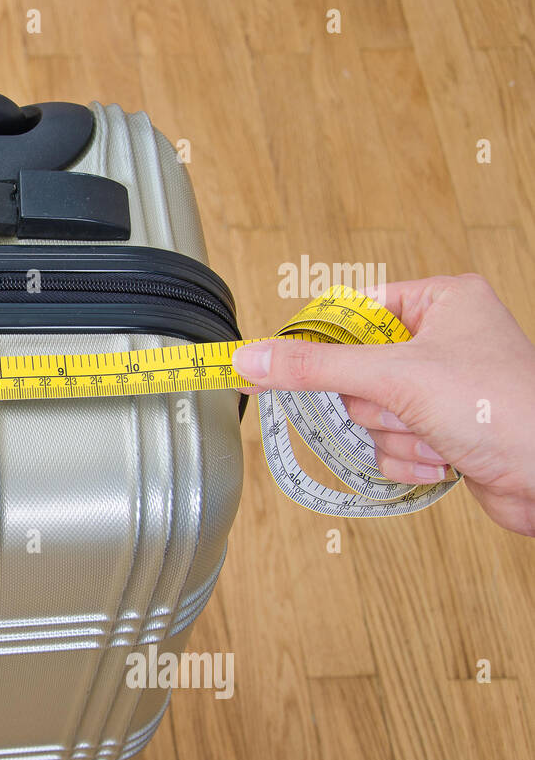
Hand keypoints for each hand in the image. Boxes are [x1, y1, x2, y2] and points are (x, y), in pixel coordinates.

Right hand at [232, 274, 534, 535]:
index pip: (353, 310)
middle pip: (356, 370)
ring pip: (371, 414)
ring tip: (437, 435)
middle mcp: (444, 339)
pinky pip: (390, 444)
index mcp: (441, 300)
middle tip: (403, 405)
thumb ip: (316, 368)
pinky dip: (408, 458)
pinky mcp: (443, 430)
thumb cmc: (506, 409)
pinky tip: (444, 459)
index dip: (321, 342)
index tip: (282, 363)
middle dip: (376, 403)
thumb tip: (252, 358)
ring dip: (395, 436)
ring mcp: (443, 388)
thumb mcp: (395, 377)